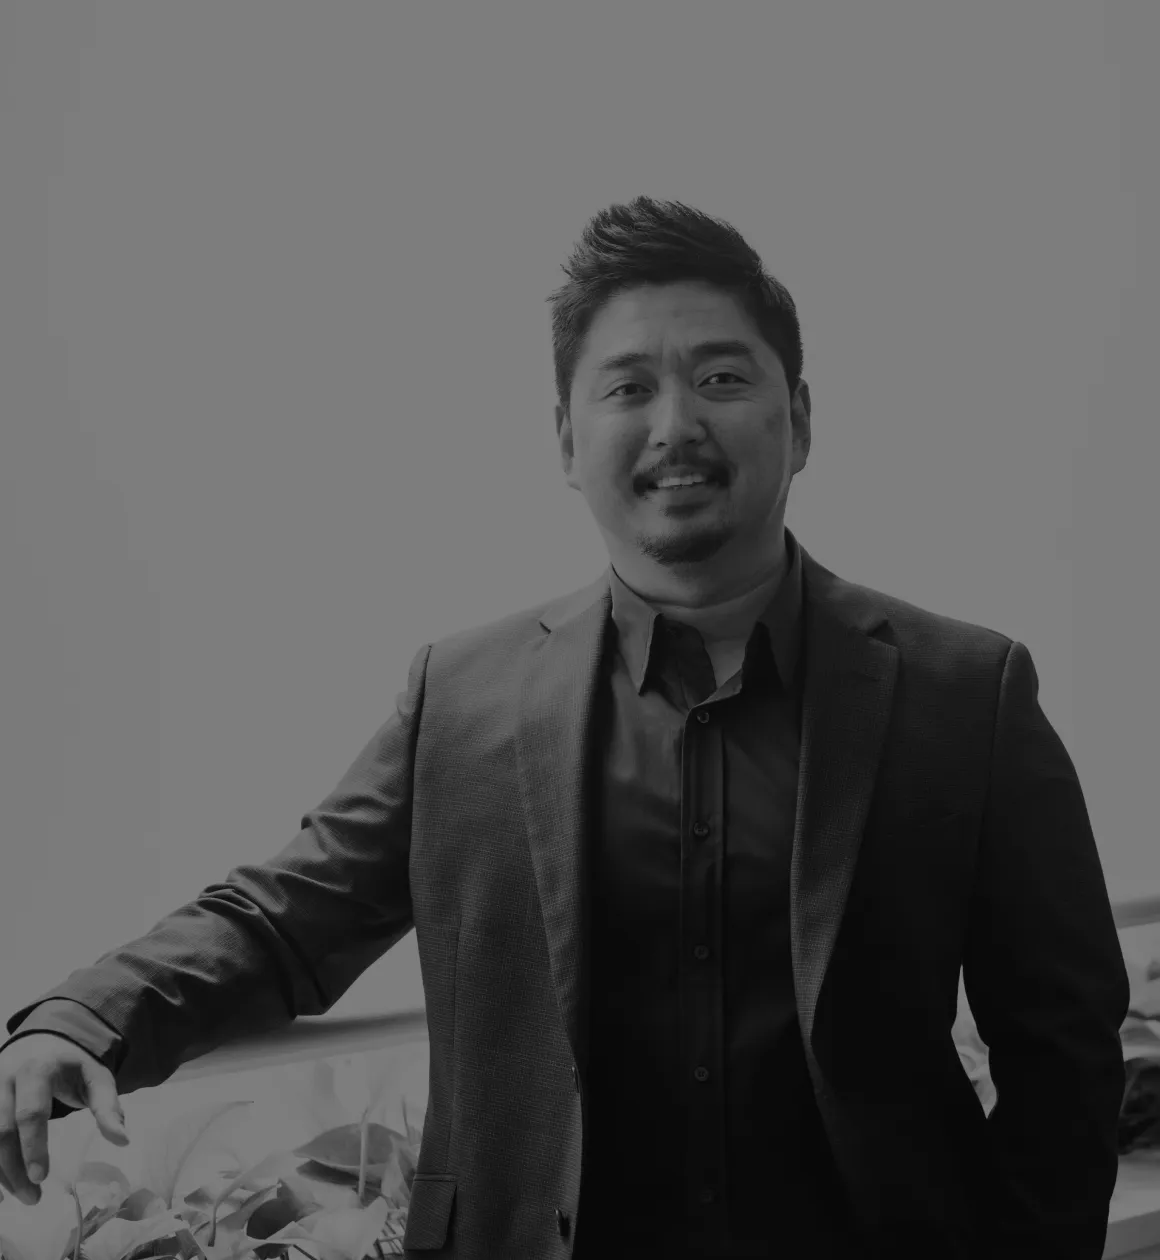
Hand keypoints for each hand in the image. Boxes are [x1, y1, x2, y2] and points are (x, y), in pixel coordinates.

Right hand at [0, 1034, 128, 1205]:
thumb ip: (108, 1107)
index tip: (41, 1176)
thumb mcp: (97, 1078)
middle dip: (14, 1168)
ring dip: (1, 1171)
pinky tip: (5, 1182)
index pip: (30, 1113)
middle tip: (33, 1197)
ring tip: (22, 1195)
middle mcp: (5, 1077)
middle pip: (1, 1130)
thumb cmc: (73, 1064)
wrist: (45, 1038)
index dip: (33, 1146)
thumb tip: (123, 1140)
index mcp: (37, 1069)